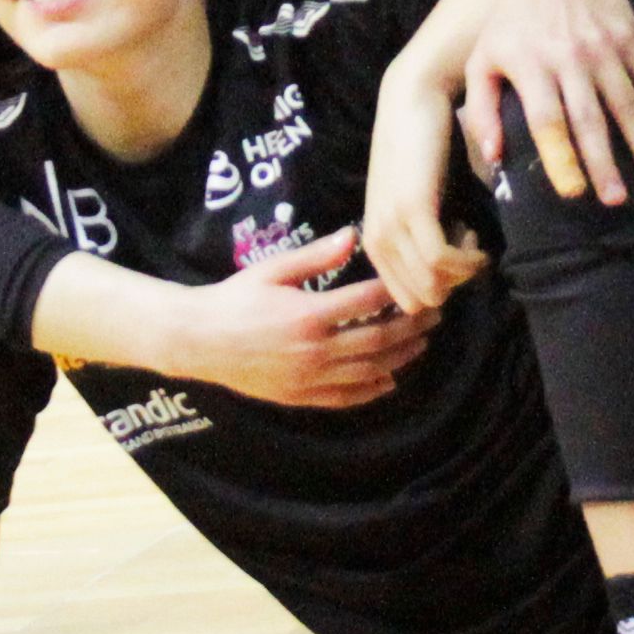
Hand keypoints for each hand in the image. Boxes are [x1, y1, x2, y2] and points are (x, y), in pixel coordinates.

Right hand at [144, 227, 432, 409]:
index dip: (397, 294)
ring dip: (401, 358)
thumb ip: (315, 256)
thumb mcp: (272, 269)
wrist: (199, 340)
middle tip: (434, 315)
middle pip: (379, 340)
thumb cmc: (235, 298)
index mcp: (310, 314)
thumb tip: (353, 235)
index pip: (368, 303)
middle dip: (412, 327)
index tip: (417, 284)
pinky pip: (345, 398)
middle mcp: (315, 350)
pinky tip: (389, 381)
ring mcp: (309, 378)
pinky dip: (372, 391)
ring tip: (421, 344)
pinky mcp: (300, 397)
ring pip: (369, 372)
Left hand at [360, 91, 488, 316]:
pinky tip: (474, 233)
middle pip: (423, 300)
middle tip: (468, 246)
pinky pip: (441, 261)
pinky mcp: (412, 210)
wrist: (413, 98)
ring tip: (472, 235)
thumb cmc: (422, 148)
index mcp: (375, 242)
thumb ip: (422, 238)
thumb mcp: (415, 202)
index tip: (459, 259)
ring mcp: (392, 226)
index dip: (442, 289)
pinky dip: (467, 258)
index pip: (407, 300)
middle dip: (453, 284)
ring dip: (464, 269)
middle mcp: (376, 239)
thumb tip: (452, 277)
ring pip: (434, 286)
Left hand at [456, 0, 633, 205]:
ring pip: (627, 103)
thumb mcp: (481, 61)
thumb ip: (483, 110)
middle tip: (617, 201)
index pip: (548, 121)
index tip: (574, 193)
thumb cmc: (509, 24)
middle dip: (606, 164)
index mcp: (531, 68)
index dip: (561, 158)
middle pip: (590, 119)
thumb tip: (494, 157)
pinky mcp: (629, 36)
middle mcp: (569, 59)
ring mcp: (603, 47)